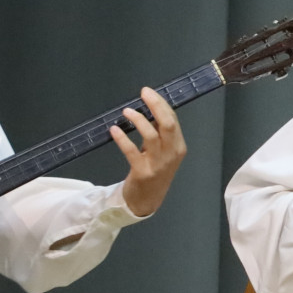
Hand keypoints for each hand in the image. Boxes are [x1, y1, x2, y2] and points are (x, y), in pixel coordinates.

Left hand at [115, 87, 185, 216]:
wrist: (147, 200)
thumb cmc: (154, 171)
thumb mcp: (162, 152)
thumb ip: (159, 134)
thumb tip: (148, 110)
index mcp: (178, 147)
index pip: (172, 120)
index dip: (161, 104)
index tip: (148, 92)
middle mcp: (171, 154)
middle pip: (167, 125)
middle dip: (156, 106)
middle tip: (143, 93)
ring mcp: (158, 164)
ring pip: (151, 136)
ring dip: (139, 120)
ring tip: (126, 111)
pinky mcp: (142, 172)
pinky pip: (132, 151)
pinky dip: (122, 139)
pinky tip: (114, 130)